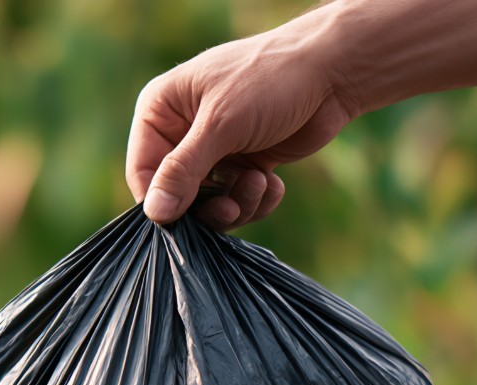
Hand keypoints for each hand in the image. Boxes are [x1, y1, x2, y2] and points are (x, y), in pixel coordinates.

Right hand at [126, 16, 357, 228]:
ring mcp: (216, 151)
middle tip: (230, 208)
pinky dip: (256, 200)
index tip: (183, 220)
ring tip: (258, 183)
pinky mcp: (245, 164)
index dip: (160, 201)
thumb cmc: (269, 81)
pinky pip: (238, 201)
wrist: (333, 72)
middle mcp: (184, 132)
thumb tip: (154, 214)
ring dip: (237, 204)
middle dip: (206, 207)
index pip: (143, 172)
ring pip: (210, 204)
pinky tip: (274, 183)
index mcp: (162, 110)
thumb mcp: (220, 125)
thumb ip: (182, 172)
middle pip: (177, 195)